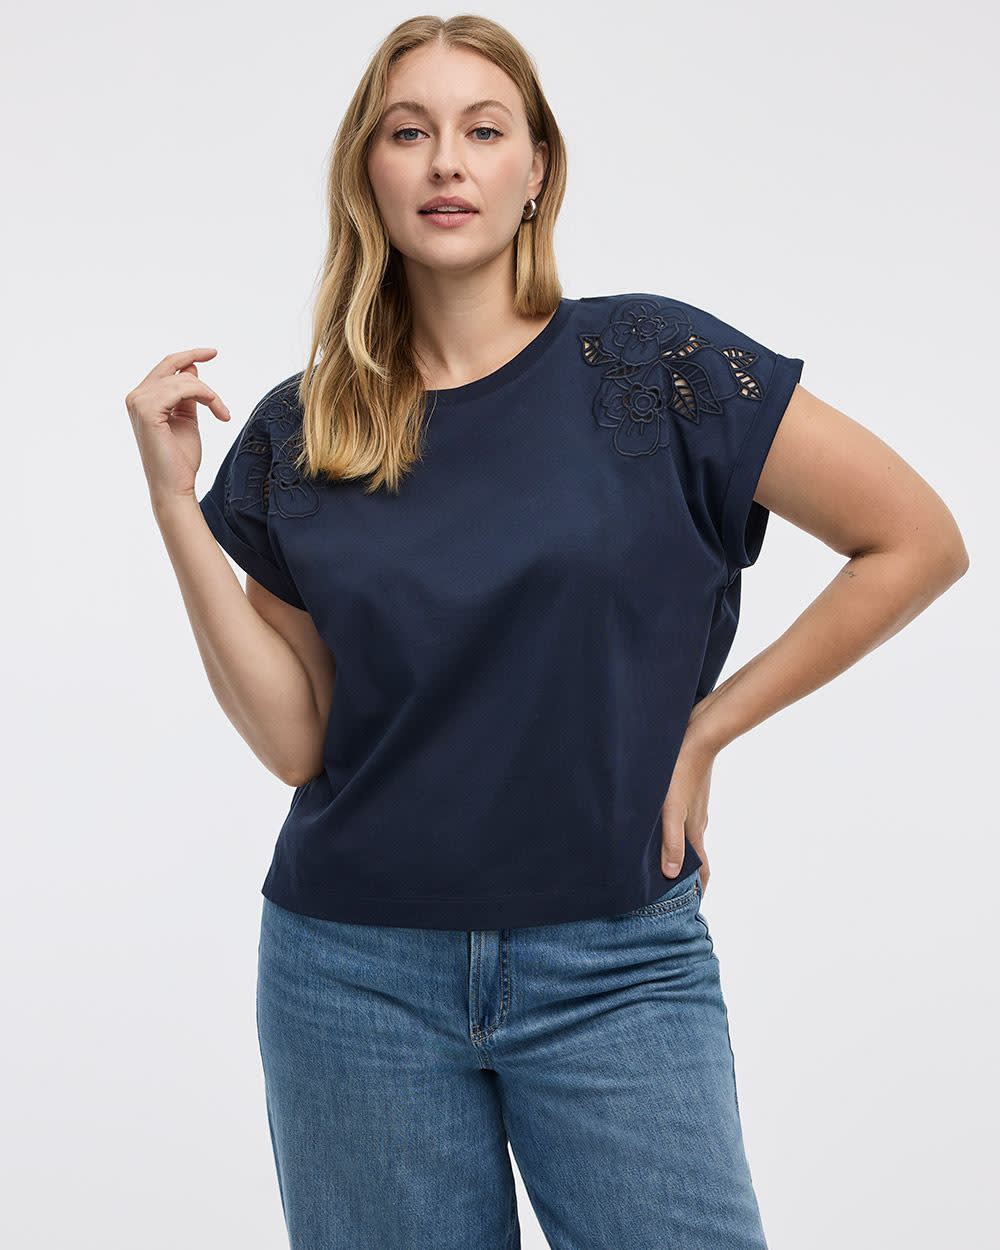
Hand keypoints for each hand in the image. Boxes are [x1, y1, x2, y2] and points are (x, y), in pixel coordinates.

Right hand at [125, 348, 230, 507]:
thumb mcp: (186, 418)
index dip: (188, 355)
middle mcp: (136, 397)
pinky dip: (206, 396)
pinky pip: (184, 388)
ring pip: (184, 380)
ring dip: (209, 394)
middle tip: (219, 375)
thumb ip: (186, 395)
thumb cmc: (181, 459)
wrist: (176, 486)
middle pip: (173, 367)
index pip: (166, 367)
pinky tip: (218, 413)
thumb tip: (192, 369)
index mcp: (143, 398)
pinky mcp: (147, 409)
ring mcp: (138, 402)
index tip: (212, 352)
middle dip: (200, 373)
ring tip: (222, 413)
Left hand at [658, 731, 715, 894]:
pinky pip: (683, 820)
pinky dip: (675, 832)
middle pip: (695, 857)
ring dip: (680, 853)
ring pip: (688, 838)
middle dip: (687, 876)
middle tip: (671, 889)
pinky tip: (660, 825)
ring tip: (661, 861)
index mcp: (695, 832)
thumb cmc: (681, 772)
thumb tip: (672, 876)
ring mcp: (696, 808)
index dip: (699, 891)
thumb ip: (670, 842)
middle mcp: (698, 823)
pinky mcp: (690, 792)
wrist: (699, 736)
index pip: (703, 871)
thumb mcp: (671, 811)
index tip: (693, 908)